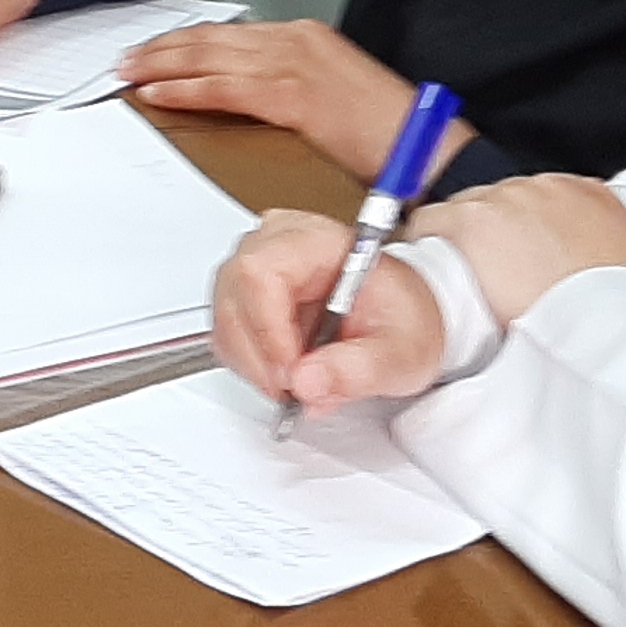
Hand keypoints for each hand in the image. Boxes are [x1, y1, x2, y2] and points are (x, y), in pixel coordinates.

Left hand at [121, 21, 473, 185]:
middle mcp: (297, 41)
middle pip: (212, 40)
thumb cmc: (388, 132)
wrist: (429, 149)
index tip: (154, 51)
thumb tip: (243, 98)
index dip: (185, 42)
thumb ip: (287, 88)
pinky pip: (226, 89)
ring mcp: (296, 64)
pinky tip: (160, 95)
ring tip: (130, 75)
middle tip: (126, 60)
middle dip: (163, 49)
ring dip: (162, 66)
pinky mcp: (296, 96)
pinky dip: (187, 90)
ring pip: (210, 58)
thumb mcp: (330, 96)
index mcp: (306, 38)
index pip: (229, 34)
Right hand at [209, 207, 446, 414]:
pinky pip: (225, 331)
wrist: (401, 312)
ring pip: (224, 317)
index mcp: (317, 239)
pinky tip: (286, 370)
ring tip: (301, 380)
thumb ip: (359, 369)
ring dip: (255, 364)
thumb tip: (307, 382)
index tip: (291, 374)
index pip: (261, 272)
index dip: (267, 329)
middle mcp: (276, 242)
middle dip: (261, 355)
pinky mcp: (243, 291)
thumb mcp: (401, 352)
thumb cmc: (402, 317)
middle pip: (234, 294)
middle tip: (300, 387)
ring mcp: (254, 264)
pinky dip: (250, 364)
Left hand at [412, 175, 625, 323]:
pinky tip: (433, 270)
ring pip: (465, 210)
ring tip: (465, 280)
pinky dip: (426, 242)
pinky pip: (429, 222)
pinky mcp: (471, 221)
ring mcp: (505, 201)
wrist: (607, 325)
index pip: (547, 198)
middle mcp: (543, 189)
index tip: (525, 254)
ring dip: (462, 240)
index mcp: (589, 193)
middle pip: (502, 203)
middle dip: (494, 237)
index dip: (529, 229)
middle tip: (494, 275)